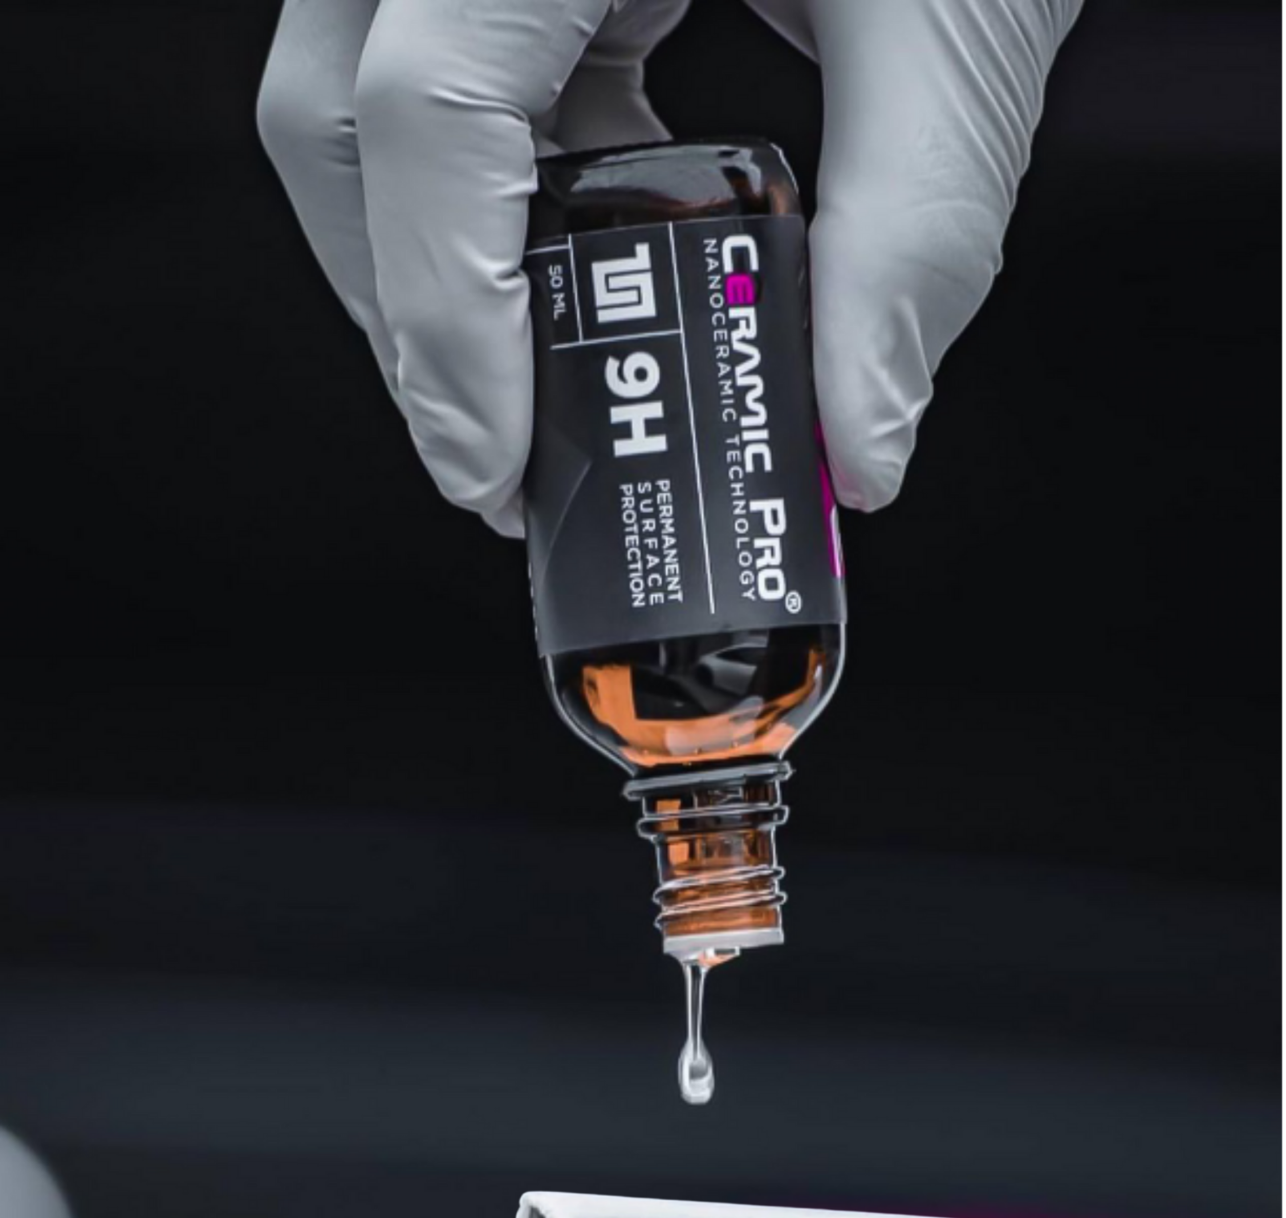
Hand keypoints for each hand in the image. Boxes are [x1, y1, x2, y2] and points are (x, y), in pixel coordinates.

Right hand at [258, 1, 1086, 537]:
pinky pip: (446, 49)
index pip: (427, 111)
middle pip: (346, 117)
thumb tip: (861, 434)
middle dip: (414, 311)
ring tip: (553, 355)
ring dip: (451, 248)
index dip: (447, 321)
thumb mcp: (955, 13)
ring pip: (372, 91)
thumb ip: (907, 237)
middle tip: (501, 442)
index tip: (492, 468)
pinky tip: (597, 219)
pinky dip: (506, 164)